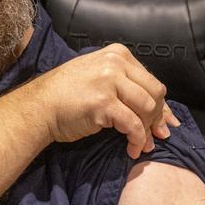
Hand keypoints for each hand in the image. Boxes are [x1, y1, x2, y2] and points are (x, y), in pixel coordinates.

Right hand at [20, 44, 179, 158]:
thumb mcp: (99, 77)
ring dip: (148, 131)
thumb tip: (160, 111)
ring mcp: (109, 82)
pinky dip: (137, 140)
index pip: (151, 80)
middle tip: (156, 136)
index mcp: (118, 54)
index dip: (162, 105)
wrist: (39, 106)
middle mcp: (115, 63)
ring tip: (142, 145)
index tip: (165, 122)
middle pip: (155, 92)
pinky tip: (132, 149)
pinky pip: (133, 125)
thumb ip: (126, 86)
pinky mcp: (104, 103)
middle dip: (158, 117)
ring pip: (147, 108)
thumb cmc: (67, 95)